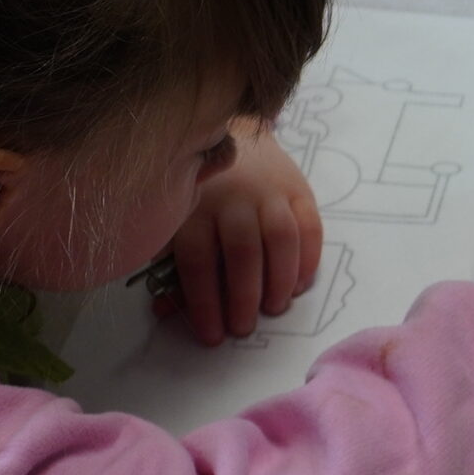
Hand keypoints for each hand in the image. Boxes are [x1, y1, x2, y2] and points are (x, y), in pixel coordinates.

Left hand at [164, 124, 323, 346]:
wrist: (237, 138)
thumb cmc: (203, 192)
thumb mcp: (180, 224)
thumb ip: (175, 269)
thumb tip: (163, 313)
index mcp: (194, 208)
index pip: (198, 261)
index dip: (204, 303)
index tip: (212, 336)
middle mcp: (232, 198)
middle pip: (241, 252)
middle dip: (244, 297)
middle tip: (245, 328)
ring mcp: (269, 191)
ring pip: (279, 239)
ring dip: (279, 280)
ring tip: (275, 308)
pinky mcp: (299, 188)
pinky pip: (310, 227)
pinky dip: (308, 260)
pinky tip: (299, 284)